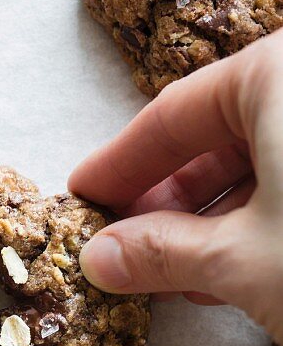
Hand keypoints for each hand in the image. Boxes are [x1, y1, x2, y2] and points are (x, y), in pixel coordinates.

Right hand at [69, 29, 282, 344]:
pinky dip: (260, 221)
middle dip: (164, 199)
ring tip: (169, 273)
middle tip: (120, 245)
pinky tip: (225, 272)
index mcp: (278, 72)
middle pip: (218, 134)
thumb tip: (100, 258)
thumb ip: (163, 251)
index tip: (82, 198)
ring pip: (262, 160)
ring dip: (209, 220)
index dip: (118, 165)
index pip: (173, 115)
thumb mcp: (242, 260)